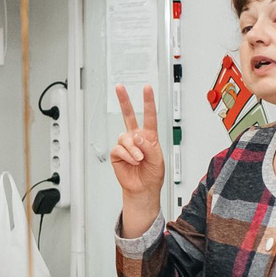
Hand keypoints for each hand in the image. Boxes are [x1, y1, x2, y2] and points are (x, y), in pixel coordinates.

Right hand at [112, 86, 166, 231]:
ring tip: (139, 159)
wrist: (143, 189)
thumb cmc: (152, 175)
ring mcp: (126, 145)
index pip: (149, 116)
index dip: (148, 101)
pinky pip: (119, 149)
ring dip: (133, 149)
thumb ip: (148, 146)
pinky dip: (127, 155)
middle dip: (124, 101)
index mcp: (149, 137)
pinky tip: (132, 161)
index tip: (147, 88)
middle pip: (128, 115)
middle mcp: (136, 138)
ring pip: (125, 137)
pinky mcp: (117, 154)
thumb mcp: (158, 159)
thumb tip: (136, 136)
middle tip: (119, 87)